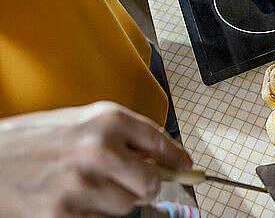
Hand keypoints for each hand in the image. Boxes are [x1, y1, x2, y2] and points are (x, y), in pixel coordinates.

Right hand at [0, 101, 191, 216]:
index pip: (159, 140)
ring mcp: (83, 183)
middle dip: (147, 186)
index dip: (177, 157)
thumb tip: (162, 157)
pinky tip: (73, 198)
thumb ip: (123, 136)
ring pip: (128, 205)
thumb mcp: (82, 122)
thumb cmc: (36, 139)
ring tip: (88, 185)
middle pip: (152, 182)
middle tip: (134, 184)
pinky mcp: (66, 213)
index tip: (185, 166)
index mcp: (107, 119)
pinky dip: (94, 214)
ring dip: (116, 200)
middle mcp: (99, 148)